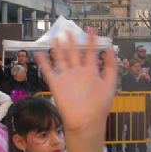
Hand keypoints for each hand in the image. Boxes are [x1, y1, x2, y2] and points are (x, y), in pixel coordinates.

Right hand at [35, 31, 116, 151]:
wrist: (85, 122)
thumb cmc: (99, 106)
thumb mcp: (109, 84)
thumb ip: (110, 66)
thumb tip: (109, 48)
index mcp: (91, 72)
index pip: (91, 53)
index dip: (91, 41)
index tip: (91, 29)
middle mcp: (78, 73)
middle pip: (74, 54)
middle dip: (72, 42)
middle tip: (69, 31)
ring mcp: (67, 78)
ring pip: (61, 59)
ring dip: (58, 49)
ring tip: (56, 38)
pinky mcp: (56, 84)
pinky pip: (49, 71)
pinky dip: (44, 62)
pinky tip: (40, 53)